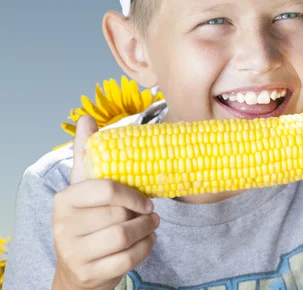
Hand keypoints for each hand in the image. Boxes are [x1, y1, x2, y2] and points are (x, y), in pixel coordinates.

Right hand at [52, 115, 158, 289]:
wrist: (78, 269)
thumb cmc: (88, 220)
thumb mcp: (85, 188)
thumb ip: (87, 154)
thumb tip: (86, 118)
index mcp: (65, 199)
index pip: (107, 188)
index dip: (133, 194)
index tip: (146, 199)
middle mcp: (63, 226)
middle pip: (119, 213)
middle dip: (142, 214)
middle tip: (151, 214)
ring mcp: (73, 252)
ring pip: (124, 236)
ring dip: (147, 230)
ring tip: (151, 225)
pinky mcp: (88, 273)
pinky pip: (127, 259)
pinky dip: (145, 249)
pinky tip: (146, 242)